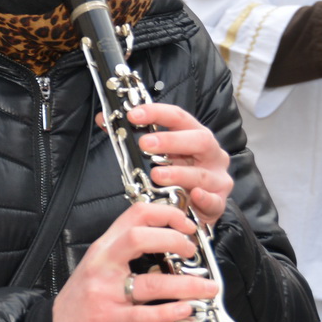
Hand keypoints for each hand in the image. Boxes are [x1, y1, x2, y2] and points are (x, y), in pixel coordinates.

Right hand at [52, 201, 220, 321]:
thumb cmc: (80, 301)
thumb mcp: (98, 267)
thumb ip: (125, 253)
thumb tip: (166, 244)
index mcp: (103, 247)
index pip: (136, 214)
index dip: (167, 214)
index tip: (187, 224)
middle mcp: (102, 264)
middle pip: (140, 237)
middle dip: (175, 241)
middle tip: (192, 252)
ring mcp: (104, 292)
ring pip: (151, 281)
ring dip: (187, 284)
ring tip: (208, 287)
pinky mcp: (108, 319)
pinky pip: (144, 314)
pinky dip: (169, 311)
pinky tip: (187, 309)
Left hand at [106, 102, 233, 227]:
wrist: (196, 207)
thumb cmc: (177, 175)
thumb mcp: (157, 154)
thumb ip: (130, 137)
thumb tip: (103, 120)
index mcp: (196, 136)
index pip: (179, 117)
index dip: (156, 113)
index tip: (134, 114)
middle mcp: (211, 154)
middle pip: (198, 140)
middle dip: (170, 141)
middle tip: (144, 144)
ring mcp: (217, 178)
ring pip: (201, 173)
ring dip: (178, 173)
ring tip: (157, 175)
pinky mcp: (218, 202)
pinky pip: (214, 201)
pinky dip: (204, 198)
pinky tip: (193, 195)